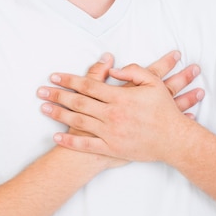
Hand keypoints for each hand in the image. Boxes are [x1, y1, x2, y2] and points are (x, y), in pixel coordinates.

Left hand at [37, 51, 203, 161]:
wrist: (174, 141)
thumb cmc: (164, 111)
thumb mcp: (154, 84)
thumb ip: (133, 71)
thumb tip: (111, 67)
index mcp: (120, 97)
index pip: (88, 85)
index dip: (69, 80)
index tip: (54, 76)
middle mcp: (112, 114)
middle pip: (78, 102)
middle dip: (57, 95)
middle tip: (40, 91)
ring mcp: (111, 132)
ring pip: (79, 121)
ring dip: (59, 114)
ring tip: (43, 108)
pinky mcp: (112, 148)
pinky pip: (87, 145)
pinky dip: (70, 141)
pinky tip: (57, 136)